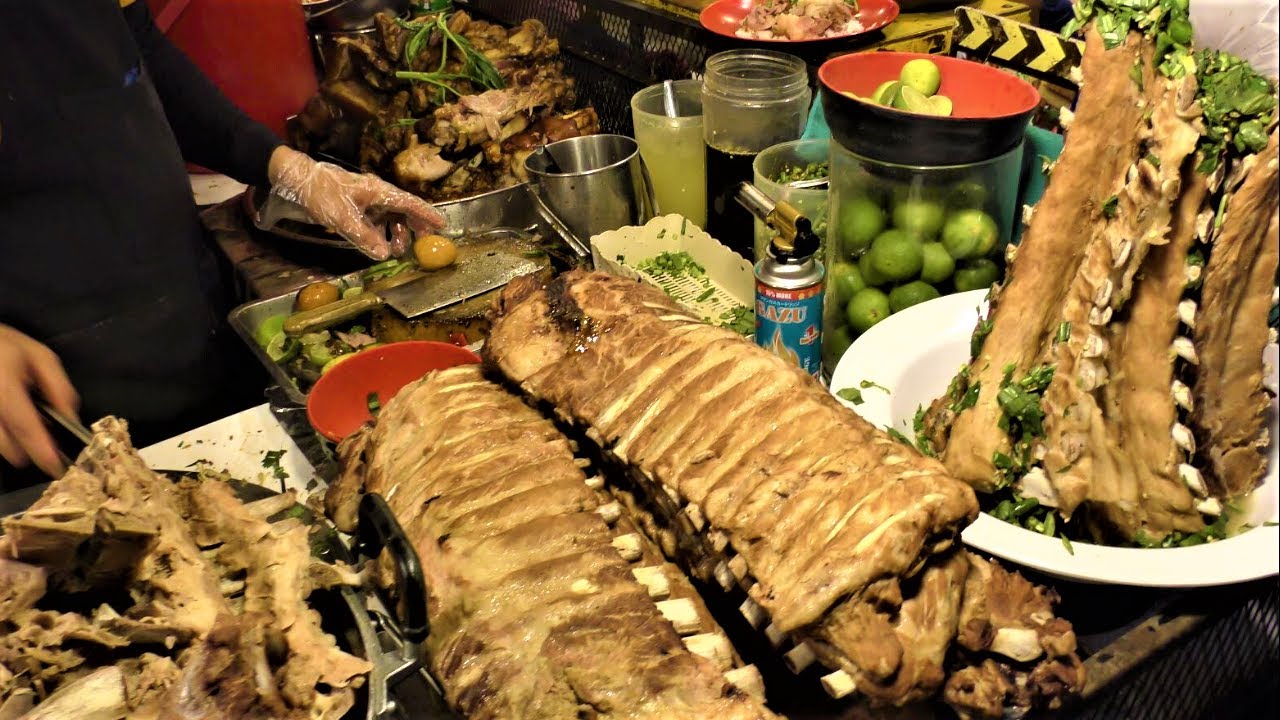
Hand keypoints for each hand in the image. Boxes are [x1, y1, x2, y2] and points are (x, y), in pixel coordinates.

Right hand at [0, 325, 78, 476]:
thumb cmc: (5, 346)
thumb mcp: (39, 356)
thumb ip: (57, 386)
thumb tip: (70, 417)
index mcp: (5, 386)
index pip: (24, 425)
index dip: (40, 449)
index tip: (53, 466)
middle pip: (4, 442)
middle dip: (25, 452)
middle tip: (44, 452)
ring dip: (11, 445)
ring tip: (27, 431)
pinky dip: (3, 436)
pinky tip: (11, 423)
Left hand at [267, 147, 445, 259]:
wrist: (296, 180)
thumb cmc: (321, 193)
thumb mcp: (342, 217)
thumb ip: (364, 237)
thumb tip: (384, 255)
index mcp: (379, 192)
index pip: (409, 203)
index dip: (427, 215)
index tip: (443, 225)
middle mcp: (376, 195)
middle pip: (404, 211)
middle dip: (416, 227)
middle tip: (425, 244)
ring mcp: (366, 202)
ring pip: (390, 219)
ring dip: (396, 234)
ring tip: (396, 251)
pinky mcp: (356, 208)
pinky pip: (375, 222)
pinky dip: (381, 235)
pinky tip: (378, 246)